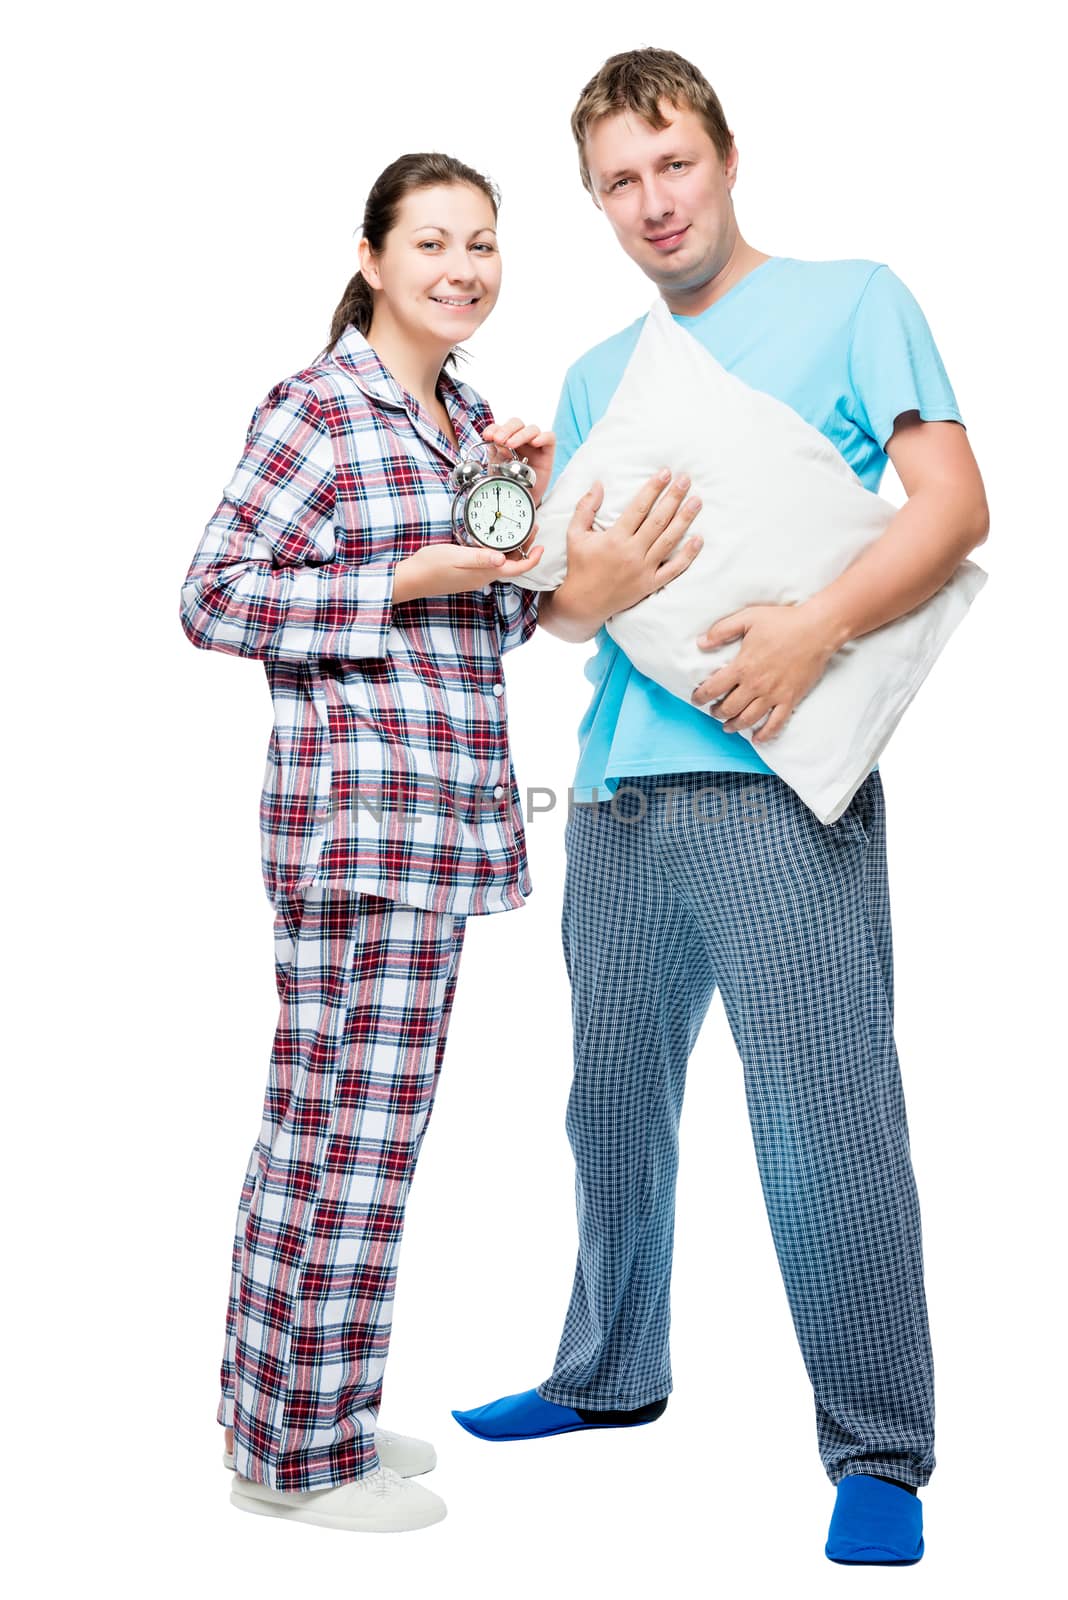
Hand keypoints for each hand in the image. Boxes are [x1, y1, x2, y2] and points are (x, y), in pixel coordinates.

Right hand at [394, 539, 543, 603]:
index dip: (532, 559)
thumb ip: (479, 557)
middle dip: (525, 548)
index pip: (517, 569)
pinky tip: (493, 540)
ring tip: (517, 530)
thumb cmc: (431, 567)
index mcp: (485, 573)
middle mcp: (483, 577)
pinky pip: (489, 562)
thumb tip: (502, 559)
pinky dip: (498, 550)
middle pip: (512, 564)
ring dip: (512, 548)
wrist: (412, 579)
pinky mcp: (467, 572)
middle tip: (531, 528)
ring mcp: (475, 576)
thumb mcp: (456, 556)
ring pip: (501, 563)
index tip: (541, 546)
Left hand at [482, 419, 554, 506]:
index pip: (500, 427)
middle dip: (506, 429)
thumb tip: (497, 443)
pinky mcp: (547, 451)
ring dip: (520, 434)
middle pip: (516, 423)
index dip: (494, 428)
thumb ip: (497, 455)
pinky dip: (542, 437)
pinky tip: (535, 443)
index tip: (487, 436)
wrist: (521, 500)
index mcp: (506, 441)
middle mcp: (520, 440)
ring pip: (532, 429)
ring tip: (511, 444)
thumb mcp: (497, 470)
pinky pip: (549, 438)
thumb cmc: (510, 483)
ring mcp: (534, 445)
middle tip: (499, 440)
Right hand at [564, 471, 702, 620]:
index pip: (639, 508)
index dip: (653, 488)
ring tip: (697, 501)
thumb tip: (598, 483)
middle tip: (686, 480)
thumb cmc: (580, 566)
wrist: (583, 603)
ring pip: (669, 541)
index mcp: (614, 539)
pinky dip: (688, 555)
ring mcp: (643, 570)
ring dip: (685, 520)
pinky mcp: (650, 585)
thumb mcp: (575, 534)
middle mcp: (631, 553)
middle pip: (658, 520)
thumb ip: (585, 507)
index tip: (665, 473)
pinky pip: (673, 569)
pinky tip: (699, 539)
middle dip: (673, 498)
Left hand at [690, 601, 839, 742]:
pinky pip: (776, 724)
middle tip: (714, 711)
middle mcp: (755, 685)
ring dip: (734, 726)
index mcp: (742, 666)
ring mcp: (773, 695)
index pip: (713, 688)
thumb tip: (701, 643)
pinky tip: (757, 739)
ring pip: (748, 720)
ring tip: (728, 726)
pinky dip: (765, 734)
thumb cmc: (783, 622)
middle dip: (717, 713)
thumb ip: (722, 630)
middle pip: (728, 708)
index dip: (700, 697)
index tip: (696, 699)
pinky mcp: (790, 699)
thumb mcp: (748, 618)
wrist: (817, 630)